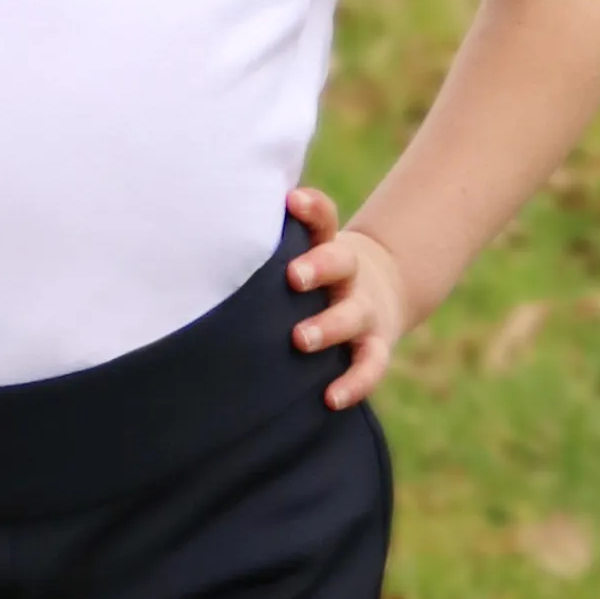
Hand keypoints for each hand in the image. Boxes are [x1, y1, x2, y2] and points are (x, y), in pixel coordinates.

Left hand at [285, 186, 410, 409]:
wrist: (382, 290)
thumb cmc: (318, 270)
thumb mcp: (306, 249)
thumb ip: (274, 243)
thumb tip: (217, 229)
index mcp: (328, 245)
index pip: (324, 219)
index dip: (312, 208)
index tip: (292, 200)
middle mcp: (349, 276)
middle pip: (341, 263)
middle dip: (318, 267)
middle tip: (293, 276)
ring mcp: (364, 311)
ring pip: (352, 317)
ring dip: (328, 327)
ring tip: (300, 339)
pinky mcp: (376, 346)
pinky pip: (370, 367)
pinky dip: (354, 384)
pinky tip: (330, 398)